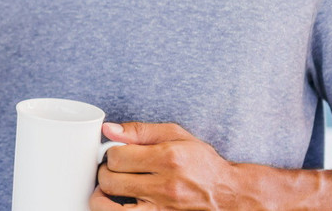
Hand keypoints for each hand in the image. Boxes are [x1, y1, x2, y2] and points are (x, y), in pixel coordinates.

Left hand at [92, 121, 243, 209]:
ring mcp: (164, 209)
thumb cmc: (202, 163)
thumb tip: (108, 129)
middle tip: (111, 170)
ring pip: (112, 209)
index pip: (117, 157)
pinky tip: (117, 204)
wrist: (230, 194)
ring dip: (101, 198)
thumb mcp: (176, 135)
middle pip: (110, 181)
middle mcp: (165, 186)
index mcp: (168, 159)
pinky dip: (115, 210)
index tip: (115, 153)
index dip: (110, 153)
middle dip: (104, 172)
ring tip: (105, 190)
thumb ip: (140, 131)